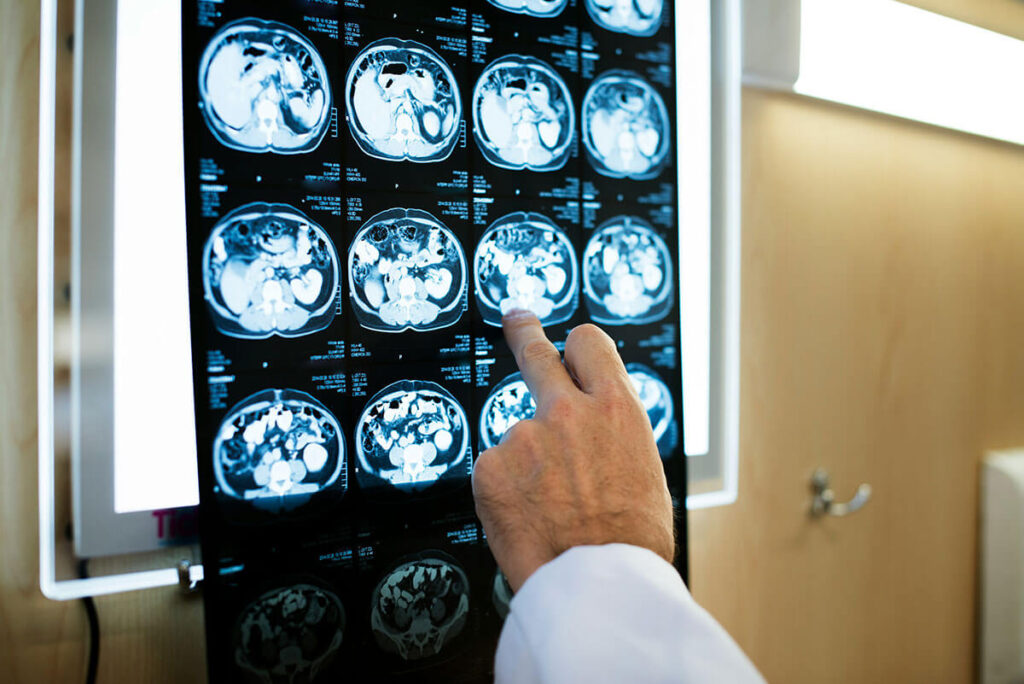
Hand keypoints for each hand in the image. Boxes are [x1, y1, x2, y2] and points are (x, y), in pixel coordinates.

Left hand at [472, 310, 675, 591]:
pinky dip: (505, 492)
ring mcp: (524, 435)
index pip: (589, 344)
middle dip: (525, 332)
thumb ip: (611, 436)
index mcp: (616, 409)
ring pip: (519, 439)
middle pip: (536, 352)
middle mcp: (568, 411)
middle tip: (517, 320)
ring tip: (551, 511)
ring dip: (527, 465)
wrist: (600, 586)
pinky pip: (495, 472)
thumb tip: (595, 432)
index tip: (565, 343)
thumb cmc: (631, 543)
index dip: (577, 347)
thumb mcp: (643, 472)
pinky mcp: (489, 466)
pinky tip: (527, 520)